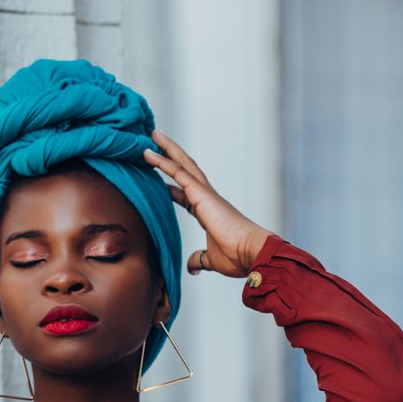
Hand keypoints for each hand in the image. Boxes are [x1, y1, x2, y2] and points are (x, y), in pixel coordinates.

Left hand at [143, 128, 272, 276]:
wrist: (252, 252)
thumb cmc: (238, 257)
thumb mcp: (212, 260)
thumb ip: (200, 259)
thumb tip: (192, 266)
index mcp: (209, 212)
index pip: (186, 196)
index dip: (172, 189)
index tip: (160, 184)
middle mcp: (208, 198)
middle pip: (186, 170)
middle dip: (171, 156)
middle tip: (155, 142)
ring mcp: (205, 194)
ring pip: (182, 164)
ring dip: (166, 149)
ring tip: (152, 135)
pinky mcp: (202, 194)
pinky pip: (178, 173)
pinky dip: (163, 161)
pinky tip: (149, 153)